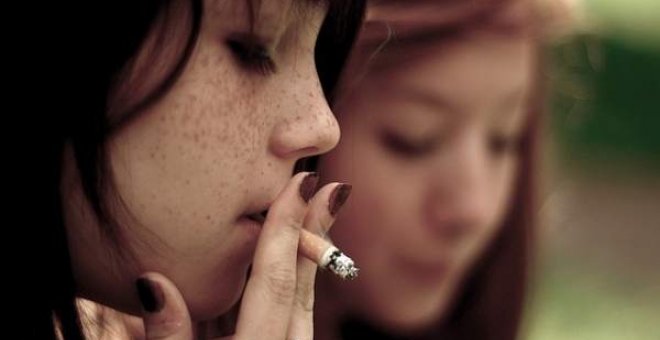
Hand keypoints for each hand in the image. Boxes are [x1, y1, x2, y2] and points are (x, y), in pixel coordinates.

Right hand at [135, 172, 350, 339]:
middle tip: (330, 188)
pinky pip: (287, 320)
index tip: (307, 185)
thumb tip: (153, 279)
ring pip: (299, 302)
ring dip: (305, 256)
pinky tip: (280, 267)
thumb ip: (170, 338)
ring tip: (311, 215)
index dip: (288, 229)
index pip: (277, 280)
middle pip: (301, 285)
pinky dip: (289, 287)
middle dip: (313, 233)